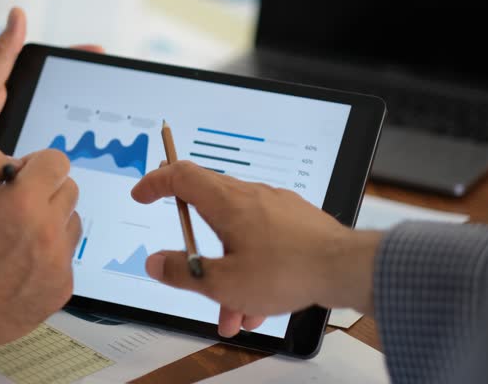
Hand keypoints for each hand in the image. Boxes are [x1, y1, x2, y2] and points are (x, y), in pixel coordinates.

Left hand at [0, 8, 102, 198]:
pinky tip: (78, 171)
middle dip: (86, 109)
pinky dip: (55, 171)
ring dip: (72, 144)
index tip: (102, 58)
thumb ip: (3, 54)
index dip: (78, 68)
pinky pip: (43, 170)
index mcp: (17, 91)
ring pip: (58, 143)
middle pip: (63, 110)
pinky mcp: (20, 170)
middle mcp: (24, 116)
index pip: (54, 78)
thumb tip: (18, 15)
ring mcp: (24, 143)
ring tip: (101, 140)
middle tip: (111, 105)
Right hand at [0, 145, 80, 377]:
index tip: (18, 179)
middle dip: (45, 190)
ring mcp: (61, 261)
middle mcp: (51, 229)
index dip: (36, 165)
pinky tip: (20, 265)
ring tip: (17, 238)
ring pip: (71, 222)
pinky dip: (49, 254)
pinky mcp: (64, 286)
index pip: (57, 162)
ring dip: (51, 221)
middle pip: (69, 189)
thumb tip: (16, 163)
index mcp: (25, 202)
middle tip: (14, 209)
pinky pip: (66, 255)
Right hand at [131, 161, 381, 336]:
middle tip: (189, 273)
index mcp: (227, 202)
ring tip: (234, 313)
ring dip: (229, 273)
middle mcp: (250, 196)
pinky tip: (261, 302)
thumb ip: (184, 271)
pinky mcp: (295, 221)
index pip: (181, 176)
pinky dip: (254, 269)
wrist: (345, 268)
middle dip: (198, 254)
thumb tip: (157, 263)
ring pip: (238, 237)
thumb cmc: (288, 270)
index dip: (156, 182)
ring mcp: (275, 206)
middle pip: (208, 212)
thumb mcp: (223, 282)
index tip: (142, 193)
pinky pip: (263, 242)